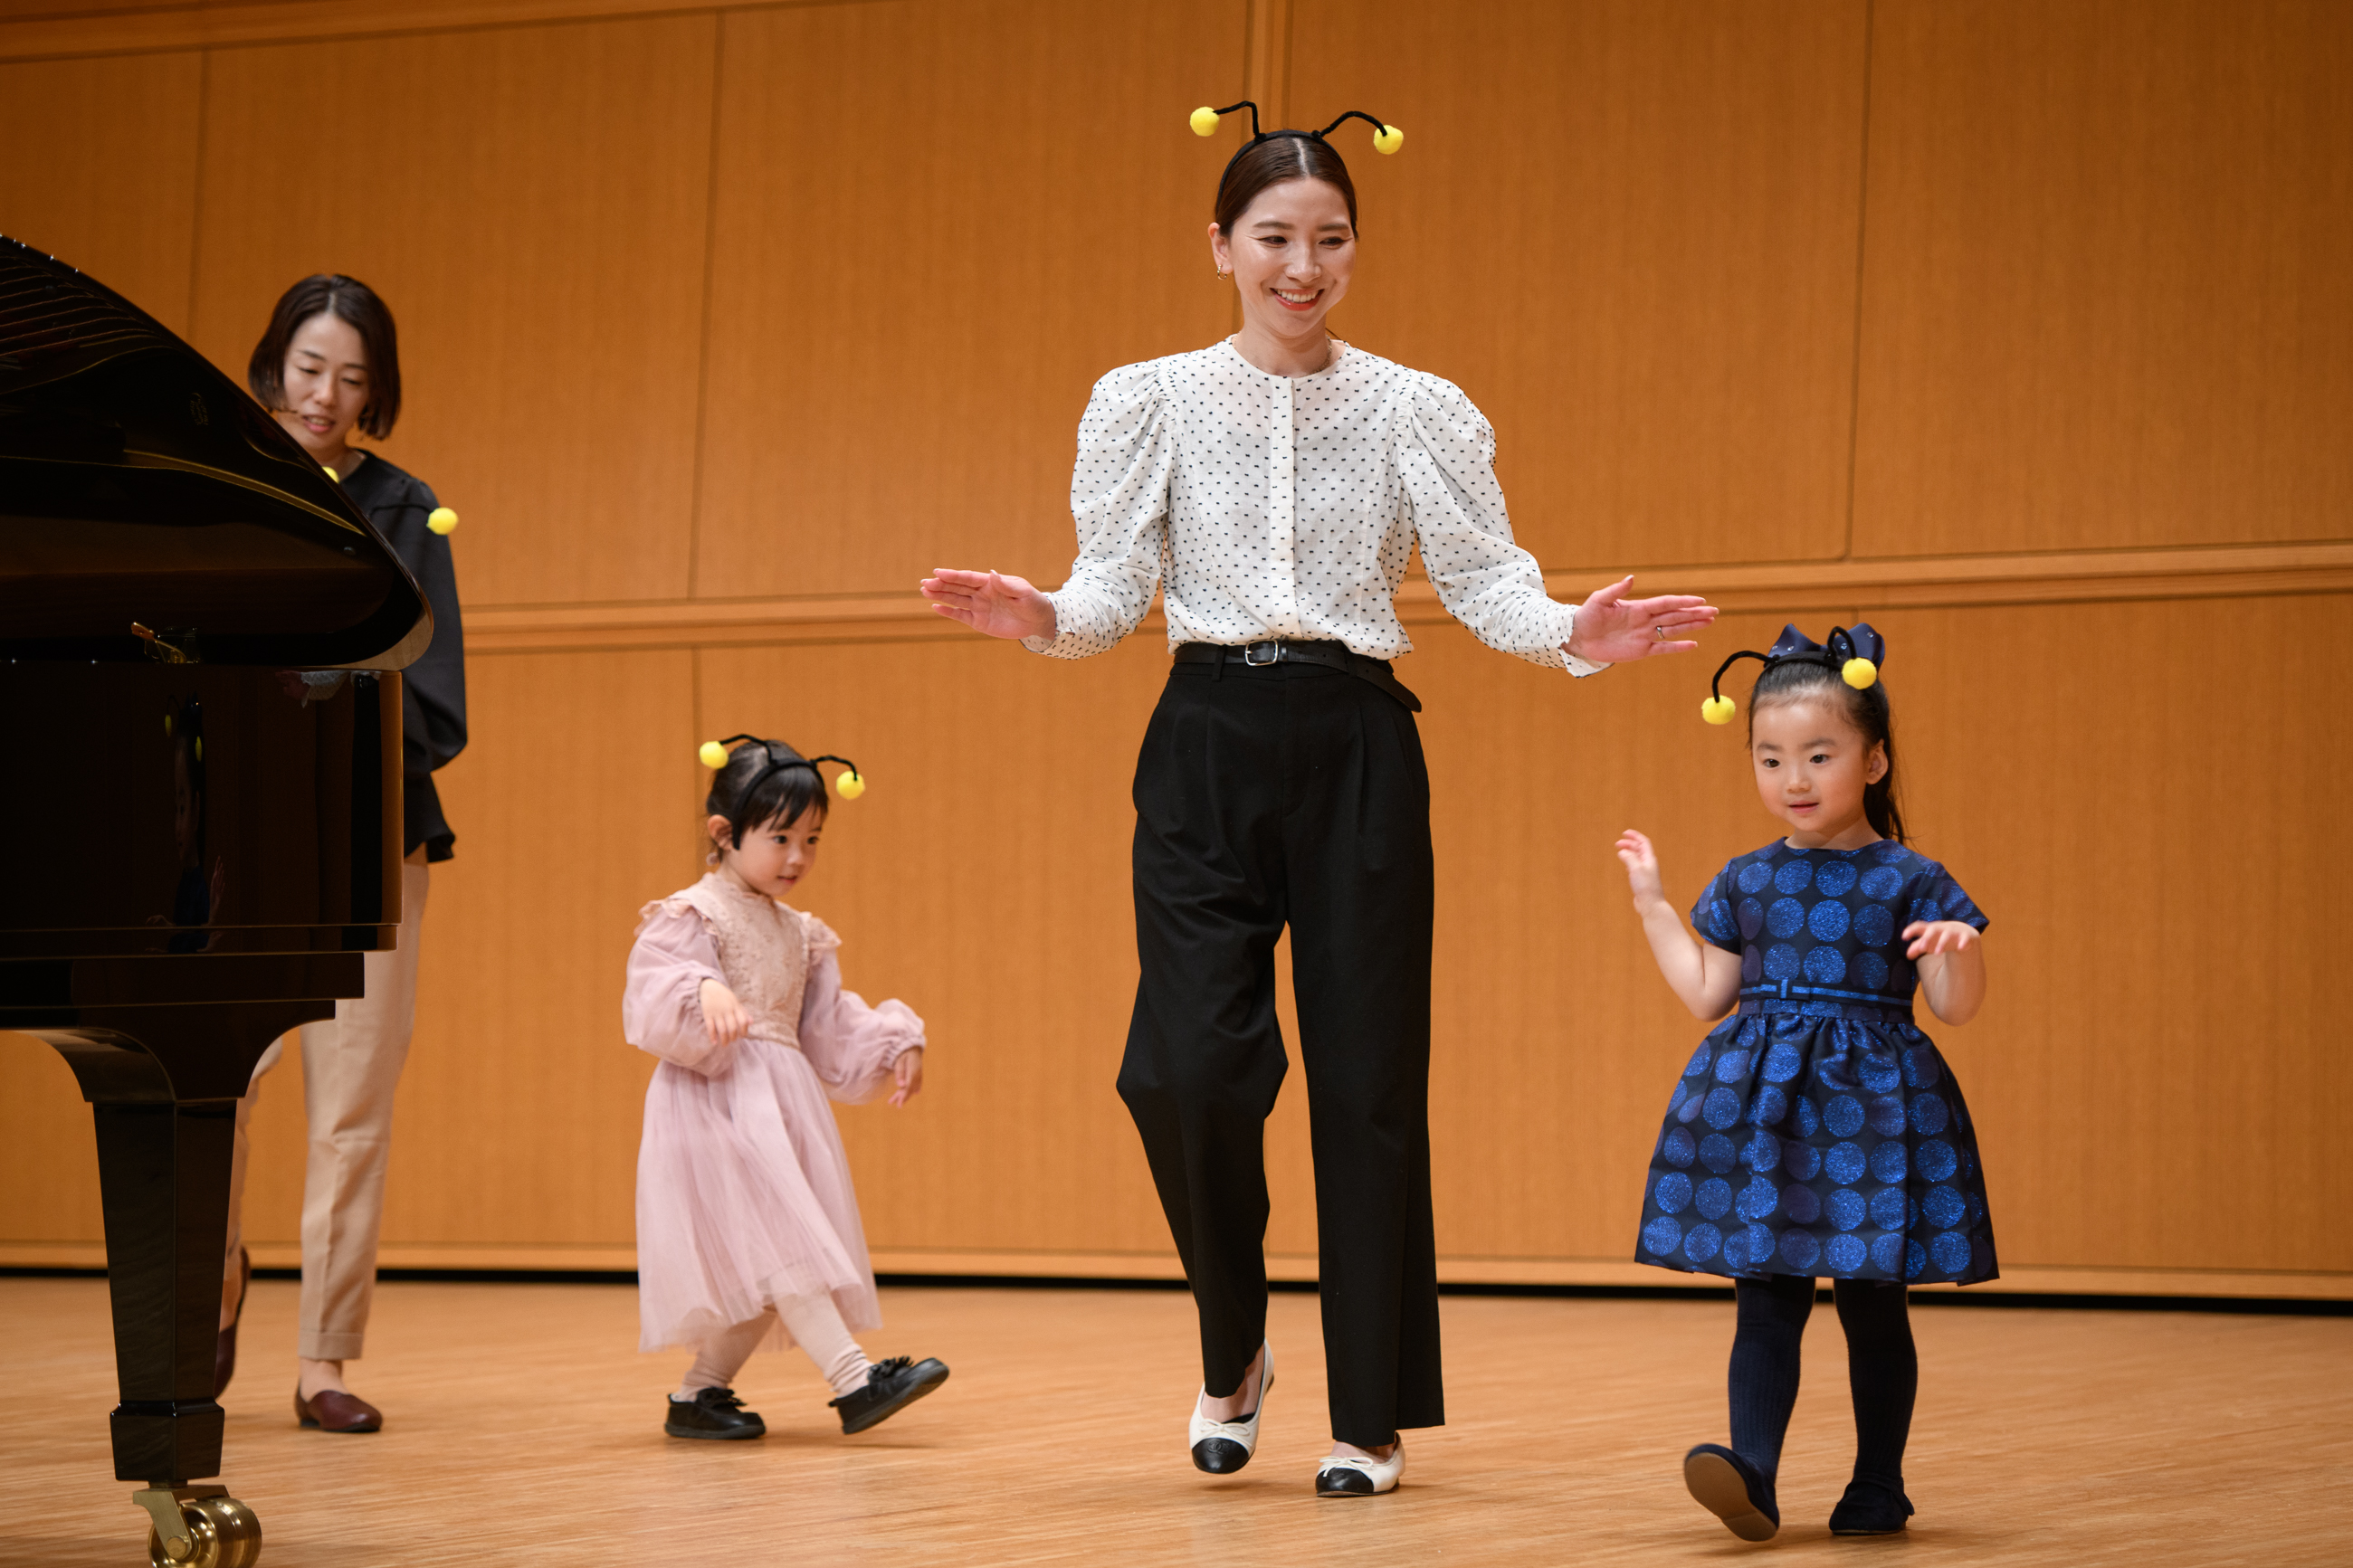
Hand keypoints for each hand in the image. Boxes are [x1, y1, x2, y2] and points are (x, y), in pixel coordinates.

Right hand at [698, 979, 750, 1044]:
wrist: (709, 987)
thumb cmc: (724, 997)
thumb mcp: (735, 1002)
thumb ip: (743, 1012)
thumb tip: (751, 1022)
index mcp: (735, 1006)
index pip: (743, 1021)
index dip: (744, 1031)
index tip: (742, 1036)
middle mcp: (727, 1010)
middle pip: (732, 1028)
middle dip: (733, 1037)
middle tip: (732, 1041)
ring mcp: (717, 1012)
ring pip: (722, 1029)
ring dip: (724, 1039)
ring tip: (724, 1044)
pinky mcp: (707, 1013)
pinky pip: (710, 1027)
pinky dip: (712, 1036)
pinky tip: (714, 1042)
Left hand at [887, 1048, 923, 1107]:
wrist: (913, 1047)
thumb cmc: (903, 1054)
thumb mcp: (899, 1062)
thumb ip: (900, 1073)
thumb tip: (901, 1085)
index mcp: (913, 1071)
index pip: (908, 1087)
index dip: (904, 1096)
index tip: (899, 1104)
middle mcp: (917, 1075)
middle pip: (910, 1089)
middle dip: (903, 1097)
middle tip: (896, 1105)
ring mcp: (919, 1075)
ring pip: (912, 1088)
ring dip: (904, 1094)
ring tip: (893, 1100)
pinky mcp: (918, 1075)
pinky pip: (915, 1084)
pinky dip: (911, 1090)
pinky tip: (910, 1094)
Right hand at [918, 568, 1057, 641]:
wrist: (1038, 621)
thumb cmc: (1033, 602)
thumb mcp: (1023, 593)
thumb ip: (1006, 585)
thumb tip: (992, 574)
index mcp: (991, 582)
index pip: (968, 578)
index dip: (953, 575)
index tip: (938, 572)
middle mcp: (981, 593)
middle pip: (957, 588)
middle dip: (940, 585)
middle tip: (924, 582)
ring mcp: (979, 607)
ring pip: (956, 600)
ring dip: (940, 596)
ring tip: (924, 591)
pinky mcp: (979, 621)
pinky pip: (961, 616)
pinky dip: (948, 612)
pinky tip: (935, 608)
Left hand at [1563, 576, 1718, 662]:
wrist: (1579, 637)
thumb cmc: (1587, 616)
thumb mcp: (1600, 600)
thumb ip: (1616, 590)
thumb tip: (1631, 578)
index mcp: (1638, 607)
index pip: (1666, 603)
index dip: (1683, 601)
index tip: (1701, 600)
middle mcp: (1645, 620)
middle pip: (1675, 616)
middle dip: (1695, 613)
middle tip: (1714, 611)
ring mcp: (1645, 635)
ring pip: (1674, 630)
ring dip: (1692, 626)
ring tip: (1710, 622)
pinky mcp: (1641, 650)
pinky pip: (1663, 648)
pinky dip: (1678, 647)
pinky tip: (1693, 644)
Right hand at [1615, 828, 1667, 908]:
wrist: (1651, 904)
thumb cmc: (1646, 887)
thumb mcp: (1636, 868)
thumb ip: (1629, 858)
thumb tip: (1623, 852)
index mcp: (1650, 859)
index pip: (1643, 842)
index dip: (1635, 836)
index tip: (1625, 833)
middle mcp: (1649, 864)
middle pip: (1639, 849)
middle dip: (1629, 844)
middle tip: (1617, 844)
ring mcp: (1645, 872)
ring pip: (1637, 858)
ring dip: (1629, 852)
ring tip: (1620, 852)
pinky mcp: (1641, 880)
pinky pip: (1635, 866)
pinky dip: (1629, 862)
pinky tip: (1625, 864)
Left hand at [1903, 920, 1979, 959]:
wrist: (1963, 931)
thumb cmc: (1940, 937)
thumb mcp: (1929, 941)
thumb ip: (1917, 947)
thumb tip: (1908, 955)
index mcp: (1930, 929)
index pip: (1919, 926)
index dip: (1911, 930)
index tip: (1904, 936)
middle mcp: (1941, 928)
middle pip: (1933, 929)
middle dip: (1927, 938)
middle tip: (1921, 948)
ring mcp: (1953, 931)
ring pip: (1947, 935)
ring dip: (1942, 943)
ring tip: (1937, 953)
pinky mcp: (1965, 936)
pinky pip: (1965, 938)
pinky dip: (1963, 942)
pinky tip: (1960, 947)